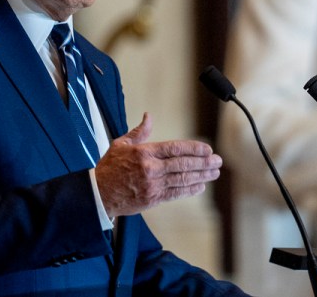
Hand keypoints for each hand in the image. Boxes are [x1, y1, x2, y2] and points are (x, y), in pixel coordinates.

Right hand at [95, 112, 222, 217]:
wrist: (98, 193)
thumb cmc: (109, 168)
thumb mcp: (121, 144)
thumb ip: (139, 131)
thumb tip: (148, 116)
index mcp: (144, 152)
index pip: (175, 148)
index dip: (194, 149)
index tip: (207, 149)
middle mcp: (151, 169)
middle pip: (183, 164)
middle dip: (203, 163)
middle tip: (218, 161)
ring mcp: (153, 185)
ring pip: (183, 179)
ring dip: (202, 176)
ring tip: (214, 173)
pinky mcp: (153, 199)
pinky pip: (176, 193)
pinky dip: (190, 190)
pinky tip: (201, 186)